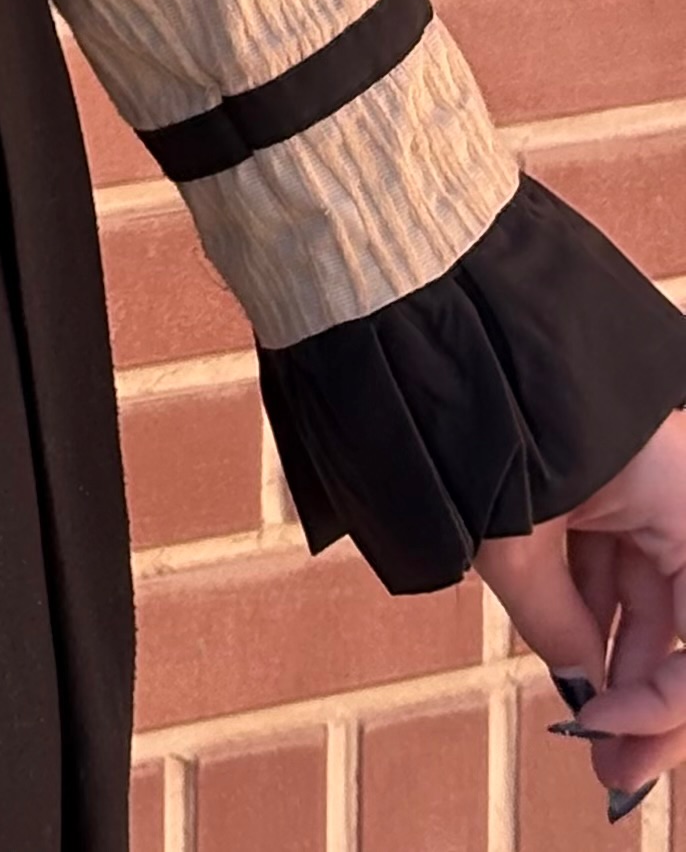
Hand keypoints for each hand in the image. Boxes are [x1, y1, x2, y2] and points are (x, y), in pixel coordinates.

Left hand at [481, 410, 685, 810]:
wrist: (433, 321)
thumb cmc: (485, 414)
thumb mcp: (513, 535)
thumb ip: (556, 620)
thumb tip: (584, 688)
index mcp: (683, 498)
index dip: (668, 701)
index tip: (611, 737)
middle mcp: (678, 493)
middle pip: (685, 624)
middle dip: (653, 701)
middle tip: (613, 772)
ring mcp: (645, 486)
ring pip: (653, 598)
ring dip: (626, 667)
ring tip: (594, 736)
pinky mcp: (608, 482)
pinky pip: (619, 562)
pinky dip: (600, 615)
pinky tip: (581, 668)